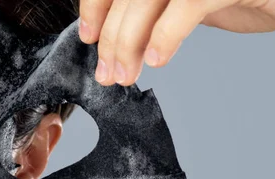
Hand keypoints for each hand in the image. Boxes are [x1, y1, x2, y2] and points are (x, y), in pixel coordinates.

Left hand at [78, 0, 274, 85]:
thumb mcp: (184, 2)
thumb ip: (153, 12)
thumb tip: (115, 41)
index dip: (95, 7)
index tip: (89, 37)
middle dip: (110, 38)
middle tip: (108, 74)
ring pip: (144, 0)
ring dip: (128, 43)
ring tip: (127, 75)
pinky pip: (186, 6)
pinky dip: (165, 35)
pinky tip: (158, 59)